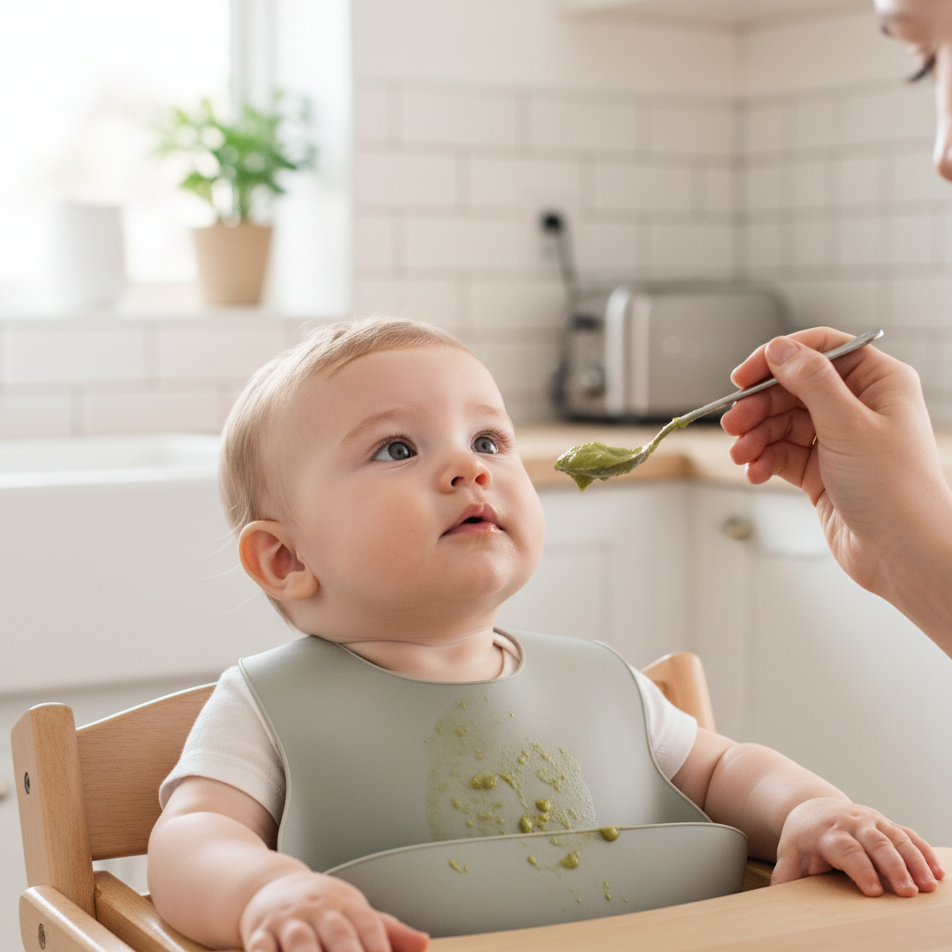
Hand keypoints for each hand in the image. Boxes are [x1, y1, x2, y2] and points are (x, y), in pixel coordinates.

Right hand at [240, 870, 429, 951]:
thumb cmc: (322, 906)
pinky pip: (261, 948)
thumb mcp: (354, 911)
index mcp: (346, 904)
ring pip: (300, 943)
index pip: (369, 926)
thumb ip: (388, 932)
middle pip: (338, 935)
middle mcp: (318, 910)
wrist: (271, 885)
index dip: (381, 948)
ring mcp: (288, 921)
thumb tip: (424, 944)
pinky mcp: (260, 934)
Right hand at [721, 328, 951, 642]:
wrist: (905, 555)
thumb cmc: (897, 491)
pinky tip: (755, 472)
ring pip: (782, 423)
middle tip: (734, 424)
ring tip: (741, 455)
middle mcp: (858, 407)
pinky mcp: (822, 472)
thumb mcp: (848, 425)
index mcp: (878, 383)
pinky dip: (764, 460)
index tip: (743, 376)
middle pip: (793, 389)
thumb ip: (810, 381)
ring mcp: (839, 440)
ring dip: (756, 437)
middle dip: (759, 406)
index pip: (820, 351)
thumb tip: (780, 349)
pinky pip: (782, 454)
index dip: (778, 358)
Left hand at [772, 797, 944, 896]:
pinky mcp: (887, 824)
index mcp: (827, 833)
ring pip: (897, 837)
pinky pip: (909, 834)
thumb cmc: (803, 839)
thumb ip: (785, 877)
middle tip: (908, 892)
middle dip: (893, 867)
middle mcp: (852, 824)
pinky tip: (938, 873)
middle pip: (875, 842)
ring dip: (915, 861)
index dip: (860, 868)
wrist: (812, 809)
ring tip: (929, 886)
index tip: (873, 891)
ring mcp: (872, 821)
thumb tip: (776, 900)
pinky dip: (924, 852)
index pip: (845, 849)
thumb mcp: (789, 855)